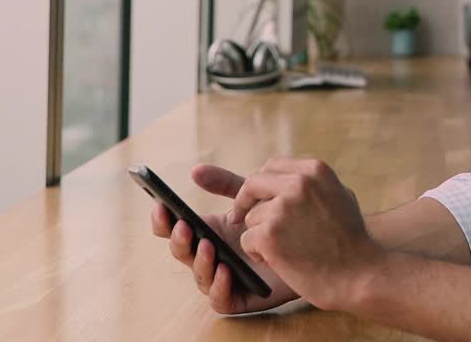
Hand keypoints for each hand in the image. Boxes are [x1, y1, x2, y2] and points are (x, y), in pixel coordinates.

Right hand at [149, 164, 298, 313]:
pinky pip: (220, 300)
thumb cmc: (278, 221)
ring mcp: (221, 278)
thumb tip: (195, 170)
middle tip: (185, 226)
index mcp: (207, 232)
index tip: (161, 205)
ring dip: (199, 261)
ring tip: (208, 245)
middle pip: (182, 252)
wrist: (309, 245)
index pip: (174, 228)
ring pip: (199, 276)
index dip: (163, 220)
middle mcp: (209, 256)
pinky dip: (218, 287)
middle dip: (179, 239)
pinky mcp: (239, 298)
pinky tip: (225, 270)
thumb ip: (226, 185)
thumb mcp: (252, 199)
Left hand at [230, 157, 385, 310]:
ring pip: (250, 217)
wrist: (359, 273)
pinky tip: (278, 261)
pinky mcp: (269, 235)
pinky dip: (257, 253)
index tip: (258, 198)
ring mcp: (282, 209)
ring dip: (259, 234)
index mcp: (314, 170)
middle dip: (245, 202)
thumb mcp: (340, 196)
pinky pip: (247, 240)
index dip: (262, 184)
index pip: (272, 166)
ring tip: (284, 249)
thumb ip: (314, 184)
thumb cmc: (352, 240)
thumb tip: (289, 178)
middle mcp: (298, 184)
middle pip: (253, 184)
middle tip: (240, 218)